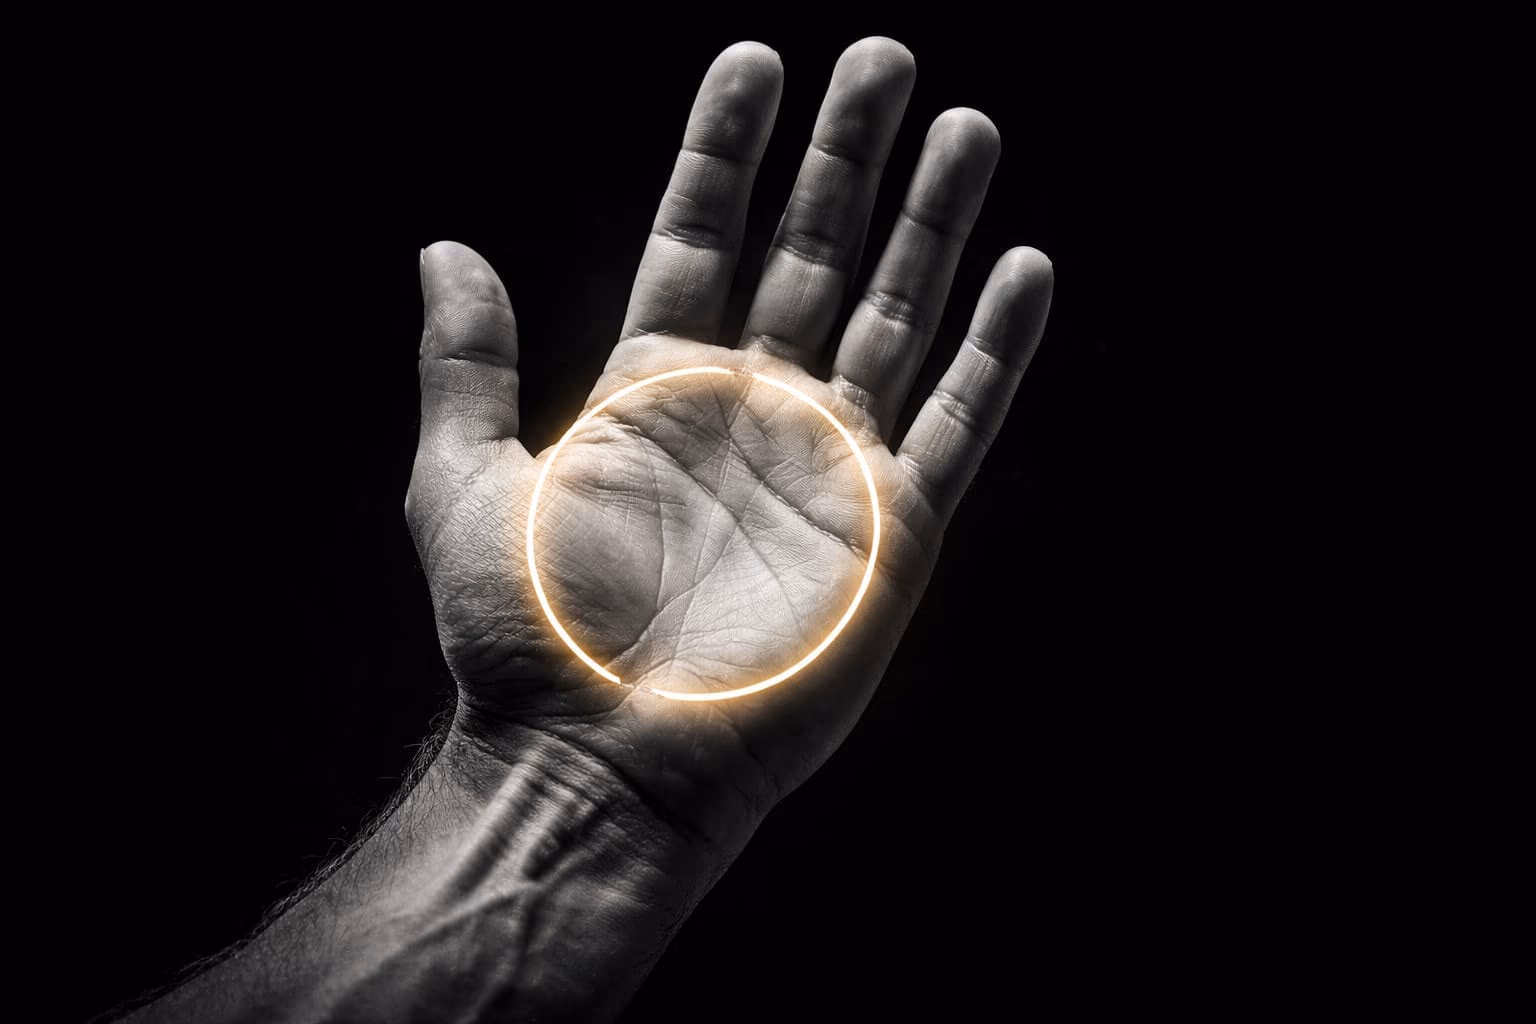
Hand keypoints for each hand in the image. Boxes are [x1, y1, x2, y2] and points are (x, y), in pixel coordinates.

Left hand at [410, 36, 1052, 853]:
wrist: (604, 768)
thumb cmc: (528, 643)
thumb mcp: (463, 483)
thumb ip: (465, 364)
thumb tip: (443, 247)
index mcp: (656, 389)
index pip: (703, 235)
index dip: (729, 149)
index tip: (757, 59)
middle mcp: (752, 412)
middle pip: (815, 253)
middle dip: (850, 155)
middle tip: (885, 58)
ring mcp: (830, 466)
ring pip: (900, 315)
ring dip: (936, 222)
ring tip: (967, 125)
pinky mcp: (895, 530)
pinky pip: (962, 418)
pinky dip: (1000, 346)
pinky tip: (1026, 267)